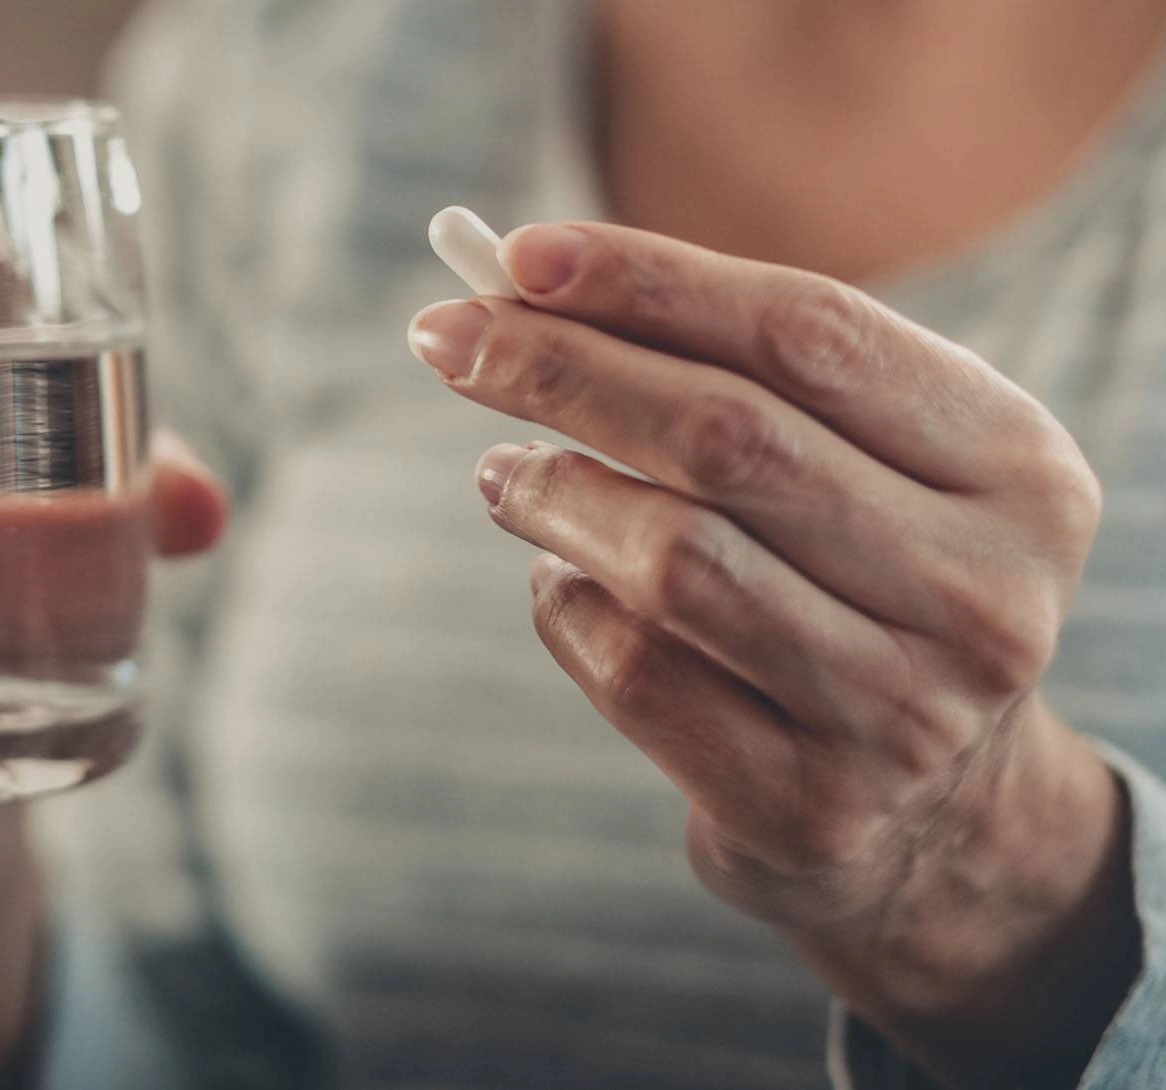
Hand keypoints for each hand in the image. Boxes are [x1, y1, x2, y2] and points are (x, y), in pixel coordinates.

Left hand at [409, 224, 1137, 1086]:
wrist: (940, 812)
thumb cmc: (863, 579)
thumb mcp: (863, 464)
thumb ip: (735, 371)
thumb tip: (521, 285)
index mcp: (1015, 468)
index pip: (807, 334)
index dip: (650, 281)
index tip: (518, 256)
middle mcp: (981, 591)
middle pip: (727, 438)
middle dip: (562, 370)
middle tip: (448, 340)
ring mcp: (902, 714)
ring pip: (672, 560)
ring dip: (551, 493)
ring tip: (501, 472)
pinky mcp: (807, 807)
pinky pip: (636, 672)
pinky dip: (564, 605)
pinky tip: (557, 579)